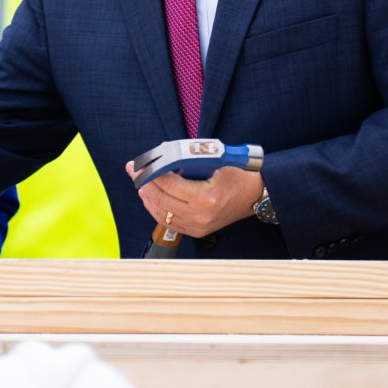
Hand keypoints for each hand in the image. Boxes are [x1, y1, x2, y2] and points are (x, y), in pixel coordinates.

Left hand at [126, 163, 262, 237]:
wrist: (254, 196)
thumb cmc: (237, 175)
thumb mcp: (216, 162)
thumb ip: (189, 159)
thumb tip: (162, 155)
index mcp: (205, 197)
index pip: (168, 186)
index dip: (149, 175)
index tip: (137, 166)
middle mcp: (200, 215)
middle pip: (161, 200)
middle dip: (143, 184)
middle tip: (133, 171)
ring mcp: (198, 226)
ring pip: (161, 214)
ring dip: (148, 198)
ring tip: (141, 184)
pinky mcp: (197, 231)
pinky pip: (169, 223)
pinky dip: (157, 210)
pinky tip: (151, 199)